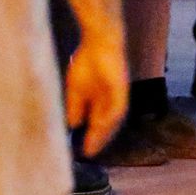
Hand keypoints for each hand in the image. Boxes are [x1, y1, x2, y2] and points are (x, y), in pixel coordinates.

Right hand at [64, 34, 126, 156]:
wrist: (99, 41)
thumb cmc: (88, 61)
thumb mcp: (77, 89)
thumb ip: (75, 107)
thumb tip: (73, 126)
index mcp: (101, 100)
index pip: (97, 123)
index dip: (91, 137)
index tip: (83, 151)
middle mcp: (111, 101)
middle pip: (107, 125)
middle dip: (98, 139)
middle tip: (89, 153)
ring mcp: (117, 96)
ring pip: (113, 120)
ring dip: (104, 133)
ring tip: (94, 145)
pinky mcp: (122, 89)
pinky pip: (117, 107)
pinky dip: (109, 119)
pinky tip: (99, 127)